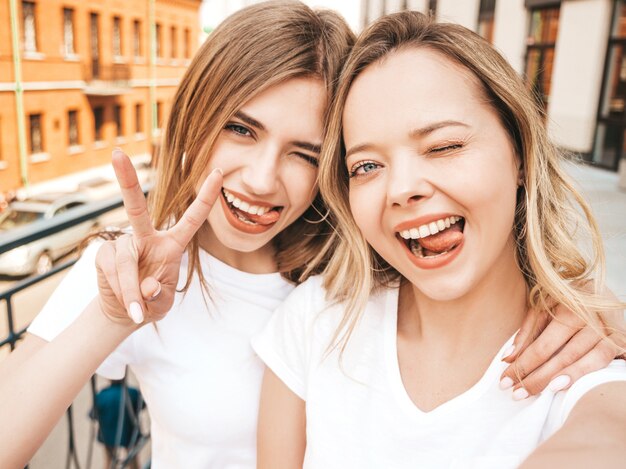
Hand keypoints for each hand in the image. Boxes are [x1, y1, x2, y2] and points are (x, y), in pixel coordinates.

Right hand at [95, 150, 221, 324]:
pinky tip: (125, 302)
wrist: (125, 312)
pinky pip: (112, 272)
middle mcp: (146, 237)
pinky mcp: (104, 255)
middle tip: (116, 153)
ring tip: (136, 311)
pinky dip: (121, 292)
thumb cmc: (152, 302)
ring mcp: (123, 244)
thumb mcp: (162, 304)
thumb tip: (148, 285)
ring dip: (131, 291)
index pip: (192, 218)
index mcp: (172, 244)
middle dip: (126, 180)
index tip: (218, 171)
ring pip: (126, 262)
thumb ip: (159, 295)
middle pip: (135, 208)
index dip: (205, 197)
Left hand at [499, 303, 624, 398]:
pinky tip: (572, 388)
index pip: (542, 345)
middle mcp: (592, 321)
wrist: (601, 293)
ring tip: (542, 394)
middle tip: (517, 394)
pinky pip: (608, 364)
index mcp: (569, 309)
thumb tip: (508, 358)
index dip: (523, 366)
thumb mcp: (543, 308)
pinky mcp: (622, 343)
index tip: (505, 381)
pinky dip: (591, 376)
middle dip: (538, 379)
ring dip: (566, 380)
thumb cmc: (566, 303)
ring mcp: (609, 333)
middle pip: (564, 357)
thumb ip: (527, 332)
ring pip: (590, 362)